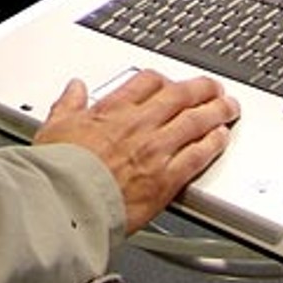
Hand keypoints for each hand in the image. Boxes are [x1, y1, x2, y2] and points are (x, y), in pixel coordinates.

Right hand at [34, 71, 237, 231]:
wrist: (66, 202)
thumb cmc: (58, 171)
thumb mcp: (54, 127)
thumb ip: (68, 105)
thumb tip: (74, 88)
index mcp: (112, 111)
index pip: (147, 82)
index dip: (164, 80)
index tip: (170, 83)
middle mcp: (139, 125)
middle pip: (180, 96)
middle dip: (201, 89)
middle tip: (213, 87)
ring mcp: (156, 150)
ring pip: (196, 121)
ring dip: (216, 111)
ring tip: (229, 107)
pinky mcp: (167, 178)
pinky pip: (199, 155)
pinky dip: (214, 144)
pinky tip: (222, 139)